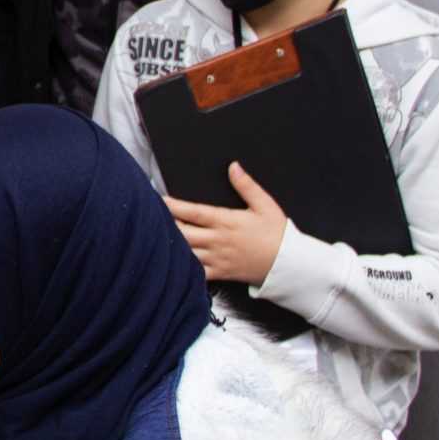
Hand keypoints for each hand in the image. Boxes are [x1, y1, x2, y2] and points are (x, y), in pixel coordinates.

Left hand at [165, 161, 289, 285]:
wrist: (288, 264)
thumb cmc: (277, 234)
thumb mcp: (265, 205)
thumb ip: (247, 185)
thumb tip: (233, 167)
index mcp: (226, 221)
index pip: (193, 212)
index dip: (173, 206)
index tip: (158, 200)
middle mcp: (218, 240)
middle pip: (183, 233)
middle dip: (165, 225)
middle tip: (150, 217)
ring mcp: (217, 258)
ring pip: (186, 252)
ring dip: (170, 245)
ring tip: (154, 238)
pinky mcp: (220, 273)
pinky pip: (196, 273)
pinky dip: (182, 268)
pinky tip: (171, 263)